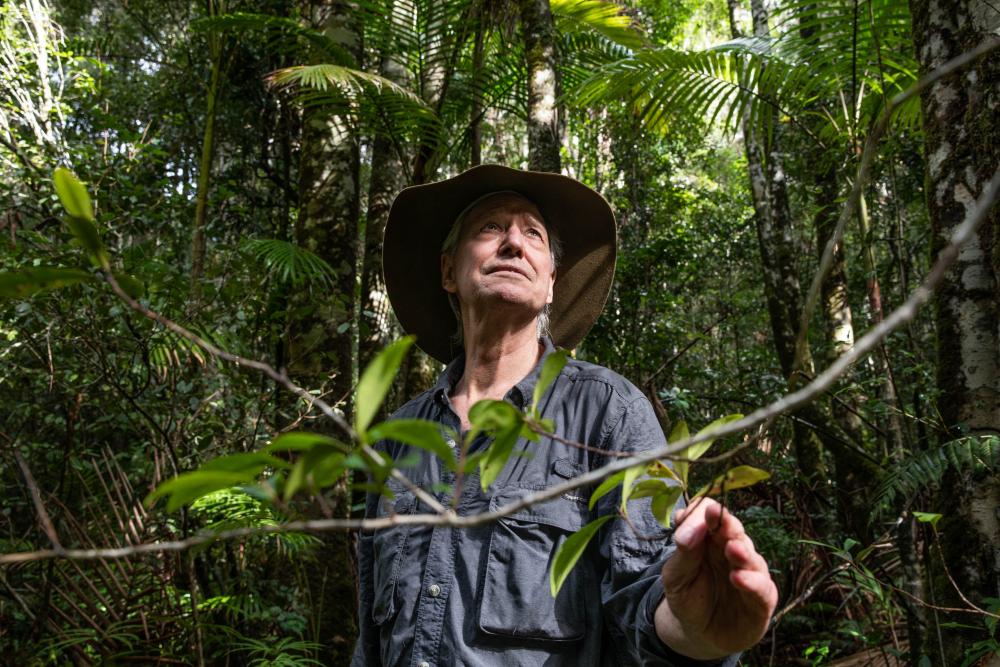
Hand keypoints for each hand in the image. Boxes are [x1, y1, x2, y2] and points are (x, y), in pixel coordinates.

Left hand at [654, 497, 777, 659]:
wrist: (698, 634)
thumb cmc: (688, 597)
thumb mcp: (676, 576)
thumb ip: (683, 552)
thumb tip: (686, 525)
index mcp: (710, 539)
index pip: (711, 515)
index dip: (703, 513)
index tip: (693, 515)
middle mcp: (733, 551)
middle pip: (734, 531)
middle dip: (728, 525)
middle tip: (720, 519)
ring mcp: (750, 573)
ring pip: (751, 556)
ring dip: (742, 551)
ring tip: (732, 549)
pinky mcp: (762, 600)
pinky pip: (762, 588)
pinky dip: (752, 582)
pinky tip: (739, 578)